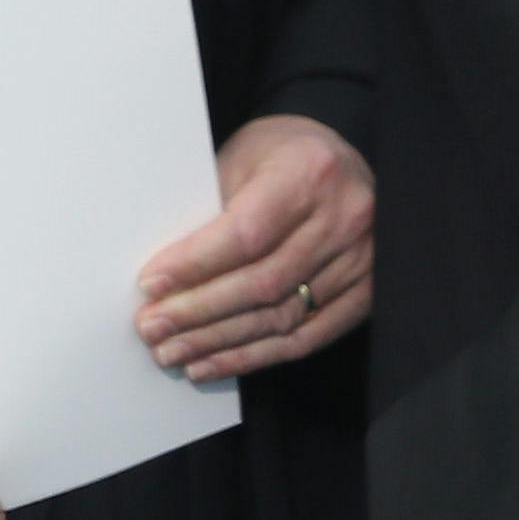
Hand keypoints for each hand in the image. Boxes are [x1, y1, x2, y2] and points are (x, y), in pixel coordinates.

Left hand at [135, 114, 373, 379]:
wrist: (338, 163)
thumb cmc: (280, 158)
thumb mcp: (242, 160)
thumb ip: (211, 212)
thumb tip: (163, 278)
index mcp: (311, 171)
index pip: (246, 233)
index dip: (195, 265)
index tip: (151, 285)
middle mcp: (346, 216)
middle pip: (262, 282)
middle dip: (198, 312)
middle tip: (151, 329)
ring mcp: (363, 259)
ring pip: (282, 317)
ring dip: (220, 342)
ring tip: (173, 351)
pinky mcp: (367, 292)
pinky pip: (307, 338)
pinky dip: (256, 356)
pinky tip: (214, 361)